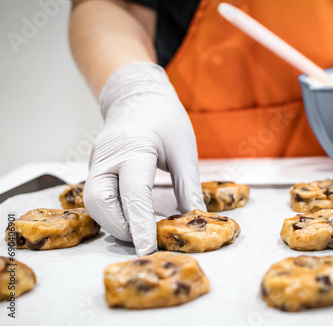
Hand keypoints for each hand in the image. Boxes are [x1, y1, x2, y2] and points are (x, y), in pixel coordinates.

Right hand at [83, 63, 205, 255]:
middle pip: (99, 203)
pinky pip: (98, 197)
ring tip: (142, 230)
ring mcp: (97, 162)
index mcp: (133, 148)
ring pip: (94, 204)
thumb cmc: (165, 117)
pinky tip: (134, 217)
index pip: (133, 194)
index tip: (148, 248)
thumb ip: (188, 187)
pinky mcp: (96, 168)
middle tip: (147, 239)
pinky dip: (114, 212)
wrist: (138, 95)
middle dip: (121, 228)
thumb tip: (194, 219)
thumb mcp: (184, 150)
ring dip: (116, 222)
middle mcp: (107, 156)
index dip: (141, 225)